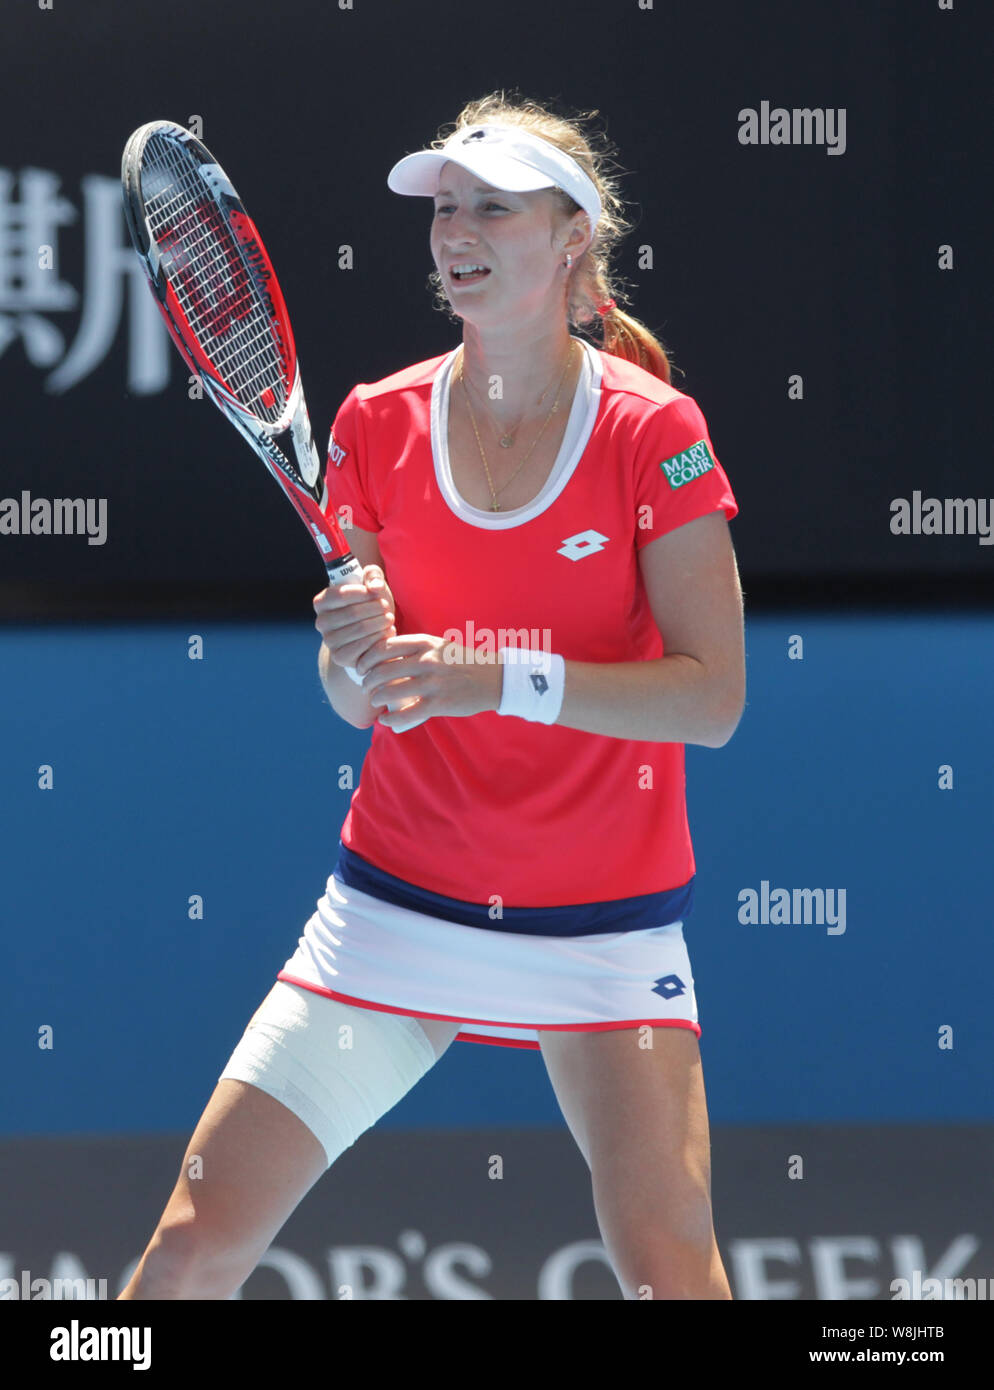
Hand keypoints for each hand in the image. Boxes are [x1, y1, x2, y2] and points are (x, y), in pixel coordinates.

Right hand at [313, 565, 396, 671]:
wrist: (370, 636)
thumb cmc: (369, 605)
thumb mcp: (372, 585)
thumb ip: (373, 575)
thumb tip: (374, 586)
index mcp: (322, 602)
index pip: (341, 594)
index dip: (362, 592)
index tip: (377, 592)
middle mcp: (321, 622)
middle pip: (352, 613)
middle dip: (375, 608)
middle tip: (386, 607)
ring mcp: (330, 641)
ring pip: (361, 629)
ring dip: (381, 622)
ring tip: (389, 619)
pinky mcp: (340, 657)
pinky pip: (364, 646)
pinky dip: (380, 638)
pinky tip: (388, 632)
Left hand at [356, 635, 502, 732]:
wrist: (494, 678)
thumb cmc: (463, 662)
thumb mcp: (439, 646)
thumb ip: (415, 649)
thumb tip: (385, 656)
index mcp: (424, 643)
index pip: (383, 647)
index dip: (366, 658)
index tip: (361, 667)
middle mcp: (426, 660)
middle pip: (382, 670)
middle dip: (367, 681)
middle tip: (366, 687)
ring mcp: (433, 682)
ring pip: (391, 691)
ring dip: (376, 698)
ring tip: (374, 702)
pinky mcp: (439, 703)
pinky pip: (407, 713)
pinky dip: (391, 719)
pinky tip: (385, 720)